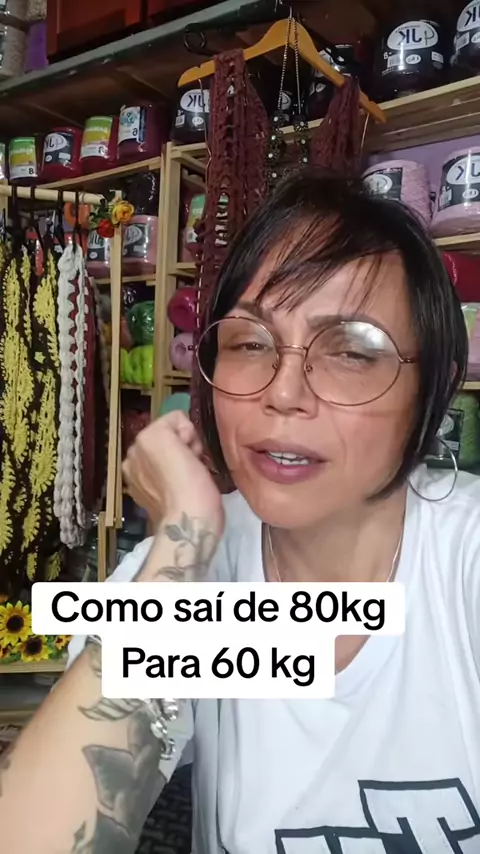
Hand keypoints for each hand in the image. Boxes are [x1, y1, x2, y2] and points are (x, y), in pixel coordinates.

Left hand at [122, 410, 223, 540]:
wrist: (187, 523)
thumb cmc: (193, 482)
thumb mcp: (189, 437)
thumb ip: (179, 424)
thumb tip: (181, 435)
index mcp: (143, 439)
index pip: (175, 421)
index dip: (188, 434)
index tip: (193, 452)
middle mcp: (132, 454)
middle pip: (166, 438)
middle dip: (180, 448)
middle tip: (191, 466)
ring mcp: (134, 476)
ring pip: (163, 456)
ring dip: (176, 463)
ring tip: (186, 478)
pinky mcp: (140, 494)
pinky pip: (158, 474)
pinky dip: (167, 478)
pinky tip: (176, 489)